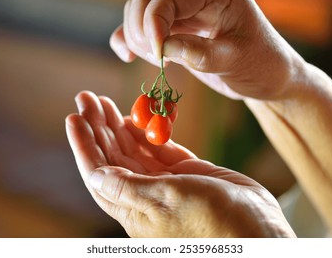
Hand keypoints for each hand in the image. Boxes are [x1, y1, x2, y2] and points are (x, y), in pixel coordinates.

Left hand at [65, 91, 294, 236]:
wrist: (257, 233)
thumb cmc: (212, 224)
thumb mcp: (166, 203)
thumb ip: (129, 188)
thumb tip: (94, 175)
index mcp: (134, 208)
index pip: (98, 172)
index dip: (83, 145)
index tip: (74, 117)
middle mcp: (145, 195)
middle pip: (112, 157)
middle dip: (97, 127)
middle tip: (86, 98)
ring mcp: (166, 183)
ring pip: (133, 150)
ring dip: (117, 126)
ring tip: (103, 102)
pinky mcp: (186, 173)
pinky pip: (159, 149)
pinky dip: (146, 134)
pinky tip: (134, 119)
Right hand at [110, 0, 305, 99]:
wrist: (268, 77)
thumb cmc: (262, 66)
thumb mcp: (237, 61)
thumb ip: (202, 54)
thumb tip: (163, 47)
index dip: (154, 23)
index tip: (159, 56)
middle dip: (141, 27)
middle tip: (156, 58)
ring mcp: (185, 14)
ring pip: (141, 10)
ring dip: (136, 35)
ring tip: (157, 61)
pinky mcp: (177, 31)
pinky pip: (143, 27)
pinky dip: (130, 39)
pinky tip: (129, 56)